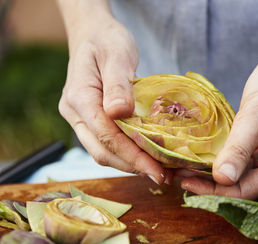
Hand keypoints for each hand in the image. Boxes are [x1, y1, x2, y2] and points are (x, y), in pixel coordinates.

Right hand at [58, 12, 168, 183]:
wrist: (93, 34)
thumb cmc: (106, 40)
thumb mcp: (116, 54)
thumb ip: (118, 84)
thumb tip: (119, 114)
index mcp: (79, 97)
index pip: (106, 136)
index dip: (132, 156)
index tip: (156, 170)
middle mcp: (75, 113)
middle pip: (102, 151)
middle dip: (133, 167)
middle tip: (163, 176)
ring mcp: (80, 118)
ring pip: (103, 151)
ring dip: (131, 164)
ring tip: (159, 170)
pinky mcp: (90, 120)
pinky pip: (107, 143)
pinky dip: (128, 153)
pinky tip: (147, 156)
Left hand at [181, 49, 257, 198]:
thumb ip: (241, 147)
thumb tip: (223, 179)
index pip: (247, 188)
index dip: (217, 192)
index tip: (188, 183)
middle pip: (241, 183)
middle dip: (210, 183)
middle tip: (180, 175)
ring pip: (238, 170)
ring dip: (212, 171)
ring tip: (185, 166)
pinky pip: (239, 155)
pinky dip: (220, 156)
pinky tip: (202, 153)